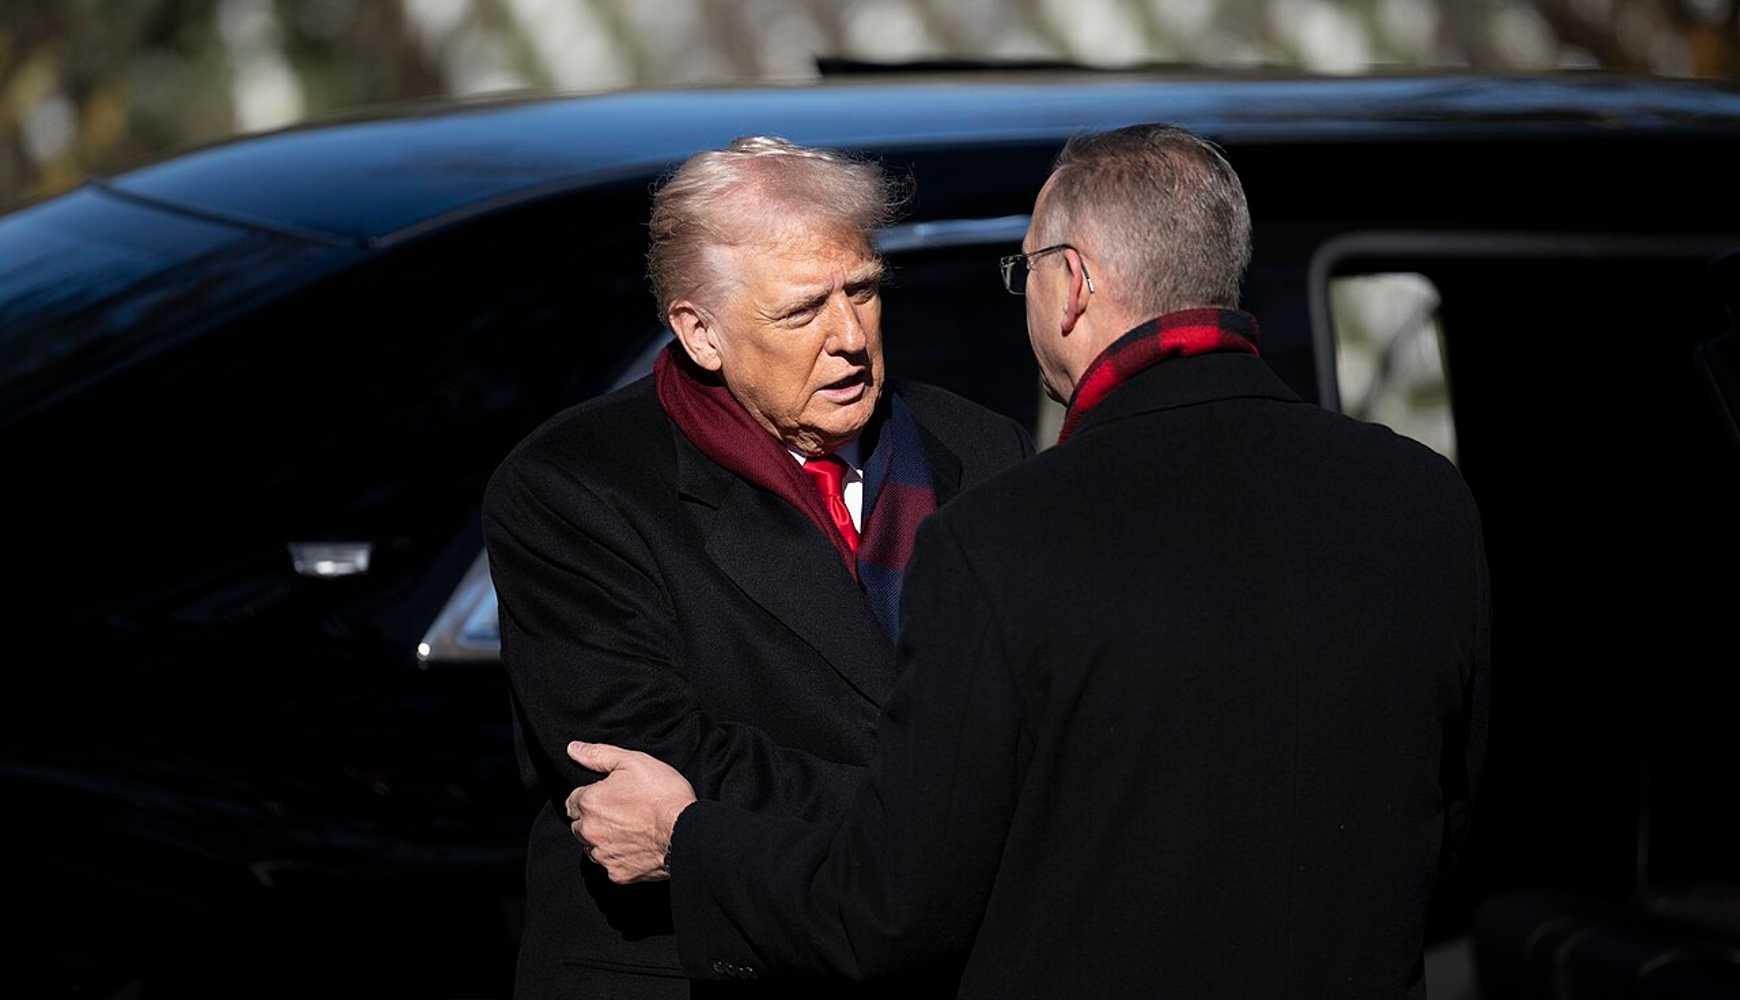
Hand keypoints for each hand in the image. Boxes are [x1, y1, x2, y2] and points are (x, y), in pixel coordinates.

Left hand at [565, 741, 696, 883]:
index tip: (609, 796)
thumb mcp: (633, 762)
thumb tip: (573, 748)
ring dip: (604, 839)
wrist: (687, 831)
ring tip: (631, 829)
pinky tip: (637, 846)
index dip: (591, 796)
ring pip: (592, 847)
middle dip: (594, 819)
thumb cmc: (662, 794)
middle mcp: (590, 832)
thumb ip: (598, 755)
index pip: (573, 801)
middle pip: (580, 825)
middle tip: (622, 811)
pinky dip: (620, 857)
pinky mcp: (618, 874)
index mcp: (590, 803)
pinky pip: (610, 865)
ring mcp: (603, 855)